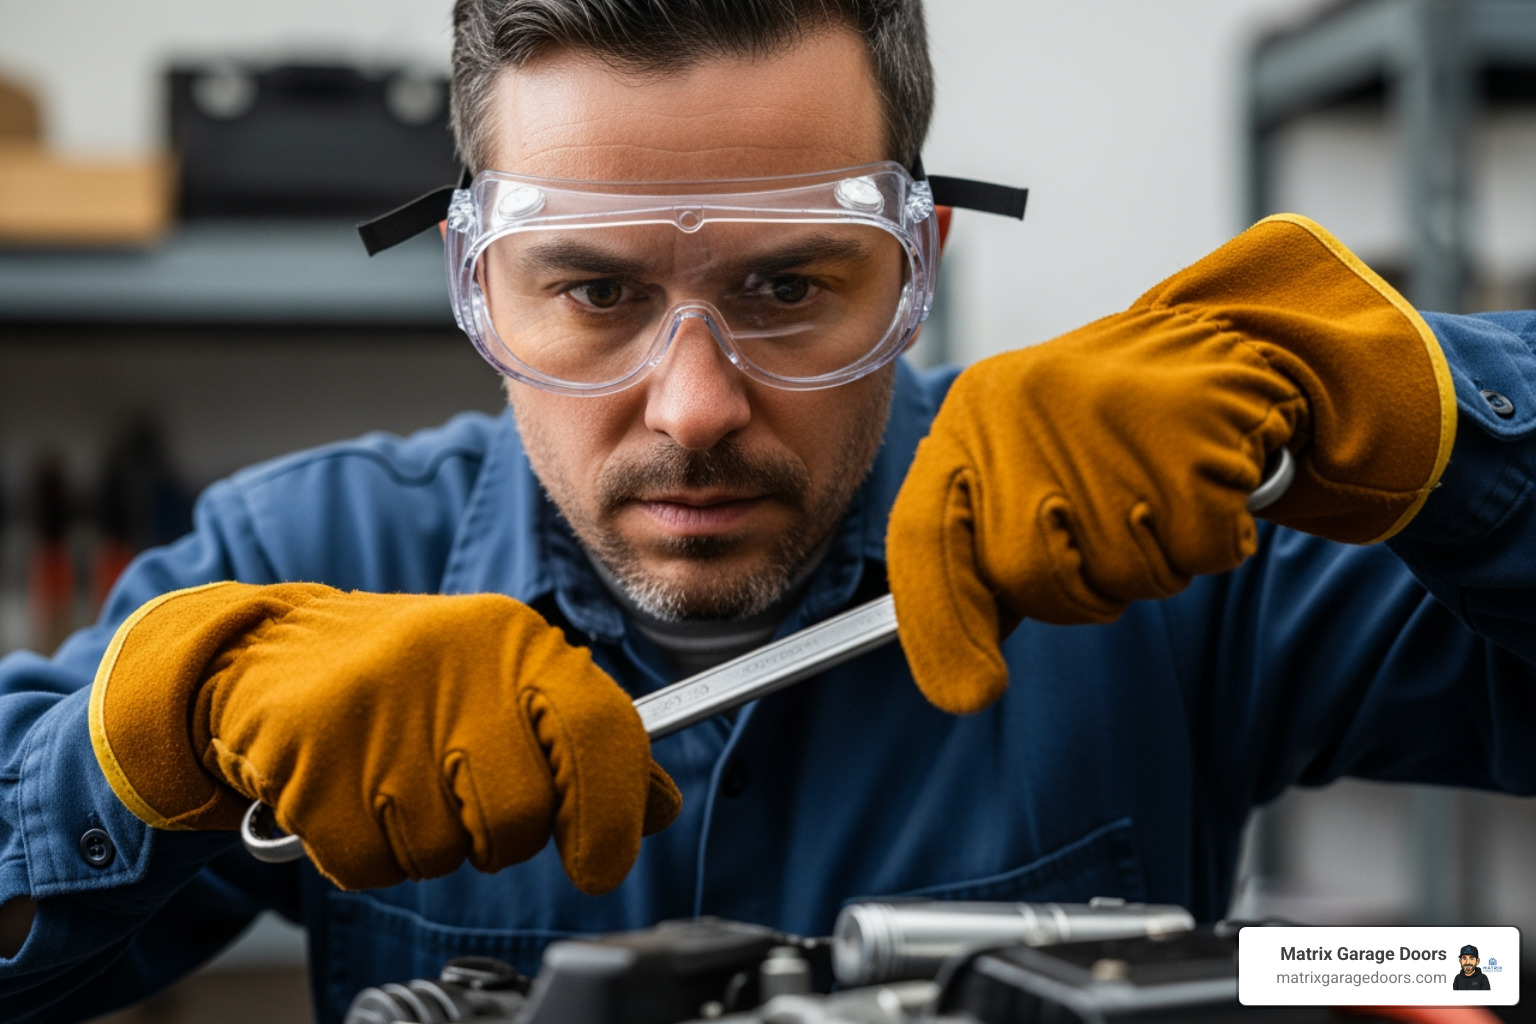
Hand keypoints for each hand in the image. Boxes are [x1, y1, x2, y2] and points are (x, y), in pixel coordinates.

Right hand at [89, 582, 680, 892]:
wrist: (257, 654)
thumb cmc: (402, 680)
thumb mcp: (503, 684)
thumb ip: (584, 741)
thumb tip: (658, 806)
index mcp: (515, 641)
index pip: (601, 733)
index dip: (612, 813)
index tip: (602, 860)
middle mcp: (455, 665)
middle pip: (519, 816)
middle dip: (497, 835)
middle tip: (462, 799)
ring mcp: (379, 709)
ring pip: (444, 849)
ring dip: (426, 843)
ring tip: (395, 783)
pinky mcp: (310, 756)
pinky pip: (370, 863)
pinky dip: (362, 853)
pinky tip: (347, 797)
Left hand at [888, 214, 1455, 712]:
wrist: (1229, 346)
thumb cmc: (1112, 430)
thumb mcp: (1025, 468)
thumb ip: (982, 554)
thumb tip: (957, 674)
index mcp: (971, 416)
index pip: (925, 535)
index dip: (941, 626)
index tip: (971, 693)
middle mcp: (1023, 408)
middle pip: (1026, 573)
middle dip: (1075, 591)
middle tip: (1109, 540)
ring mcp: (1106, 416)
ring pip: (1116, 571)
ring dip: (1149, 566)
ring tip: (1157, 497)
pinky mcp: (1190, 431)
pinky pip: (1195, 550)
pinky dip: (1210, 542)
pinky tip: (1205, 486)